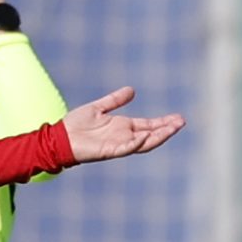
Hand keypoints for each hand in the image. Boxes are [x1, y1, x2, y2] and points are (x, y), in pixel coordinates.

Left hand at [62, 86, 184, 163]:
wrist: (60, 137)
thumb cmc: (76, 125)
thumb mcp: (99, 107)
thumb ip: (115, 100)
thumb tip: (132, 90)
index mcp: (123, 127)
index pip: (149, 125)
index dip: (163, 122)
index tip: (178, 118)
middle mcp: (124, 137)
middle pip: (151, 134)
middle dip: (167, 129)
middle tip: (181, 122)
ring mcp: (118, 145)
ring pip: (143, 143)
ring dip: (158, 137)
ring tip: (172, 129)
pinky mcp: (109, 151)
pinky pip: (126, 148)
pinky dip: (136, 143)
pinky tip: (146, 136)